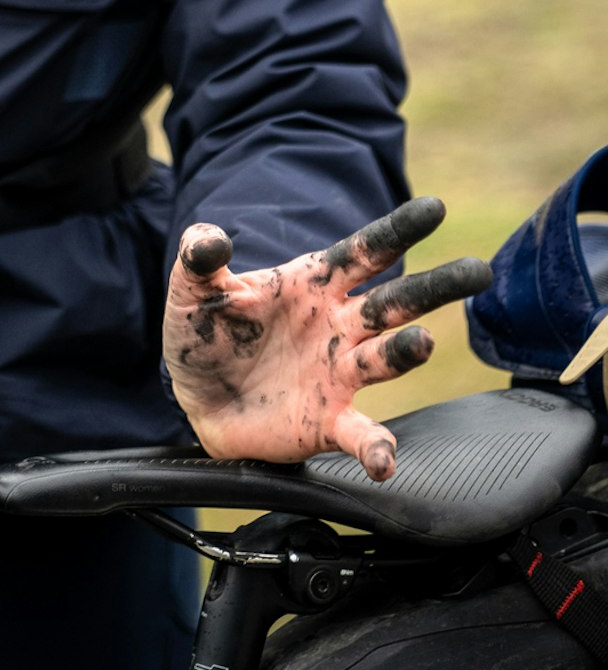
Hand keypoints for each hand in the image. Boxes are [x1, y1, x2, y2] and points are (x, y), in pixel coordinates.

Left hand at [164, 198, 490, 476]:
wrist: (197, 398)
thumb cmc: (207, 336)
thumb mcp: (192, 293)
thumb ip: (199, 260)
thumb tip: (207, 236)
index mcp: (313, 285)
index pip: (363, 252)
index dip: (396, 230)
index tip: (434, 209)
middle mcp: (339, 326)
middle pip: (395, 302)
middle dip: (435, 286)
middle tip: (477, 271)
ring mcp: (340, 373)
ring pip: (384, 358)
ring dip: (405, 352)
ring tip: (422, 341)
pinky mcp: (329, 420)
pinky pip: (360, 433)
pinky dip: (375, 446)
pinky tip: (384, 460)